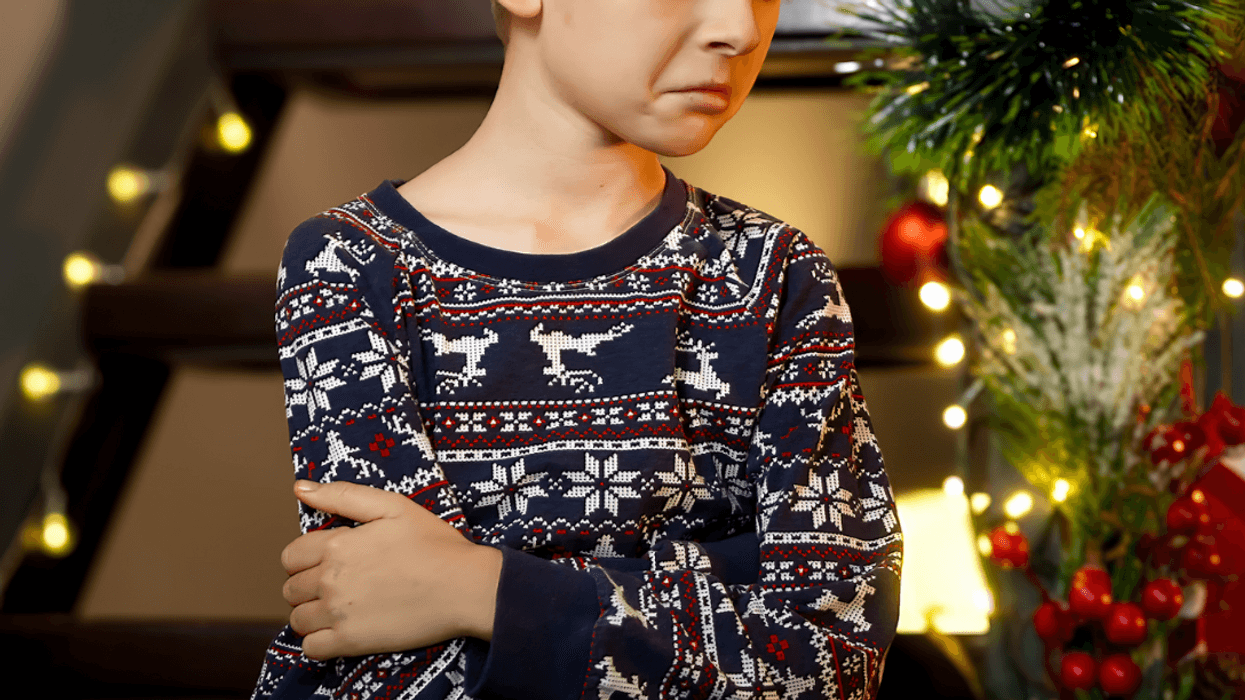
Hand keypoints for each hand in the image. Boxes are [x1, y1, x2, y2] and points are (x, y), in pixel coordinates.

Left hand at [281, 479, 502, 660]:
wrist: (464, 586)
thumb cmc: (435, 543)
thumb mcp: (392, 506)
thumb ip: (342, 495)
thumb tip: (299, 488)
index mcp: (337, 545)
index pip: (291, 556)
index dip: (305, 558)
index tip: (327, 561)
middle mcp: (331, 579)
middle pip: (291, 589)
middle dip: (307, 586)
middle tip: (337, 584)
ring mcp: (339, 613)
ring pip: (298, 619)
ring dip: (311, 614)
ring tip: (338, 608)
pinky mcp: (352, 641)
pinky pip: (312, 648)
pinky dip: (318, 642)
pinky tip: (339, 631)